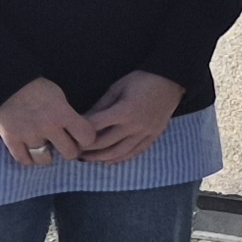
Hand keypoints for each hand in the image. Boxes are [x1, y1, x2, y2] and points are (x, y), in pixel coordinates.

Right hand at [0, 78, 88, 169]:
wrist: (6, 83)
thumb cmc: (37, 88)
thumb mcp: (60, 97)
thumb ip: (68, 116)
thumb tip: (78, 134)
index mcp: (63, 114)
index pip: (87, 137)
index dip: (86, 138)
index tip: (81, 136)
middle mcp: (48, 127)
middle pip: (70, 153)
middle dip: (70, 150)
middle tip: (65, 145)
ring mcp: (29, 135)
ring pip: (46, 160)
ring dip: (48, 156)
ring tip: (46, 149)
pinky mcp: (11, 140)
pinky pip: (24, 160)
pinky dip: (29, 158)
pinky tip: (31, 152)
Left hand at [68, 69, 184, 161]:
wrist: (172, 81)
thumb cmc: (142, 80)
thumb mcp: (118, 87)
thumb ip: (101, 105)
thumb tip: (83, 119)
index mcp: (124, 111)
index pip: (96, 126)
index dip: (80, 132)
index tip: (69, 134)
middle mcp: (135, 126)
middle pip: (105, 143)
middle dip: (87, 149)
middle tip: (73, 150)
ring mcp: (145, 133)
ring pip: (119, 152)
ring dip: (101, 158)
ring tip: (87, 159)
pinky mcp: (153, 136)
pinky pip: (135, 152)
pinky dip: (120, 158)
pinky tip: (108, 161)